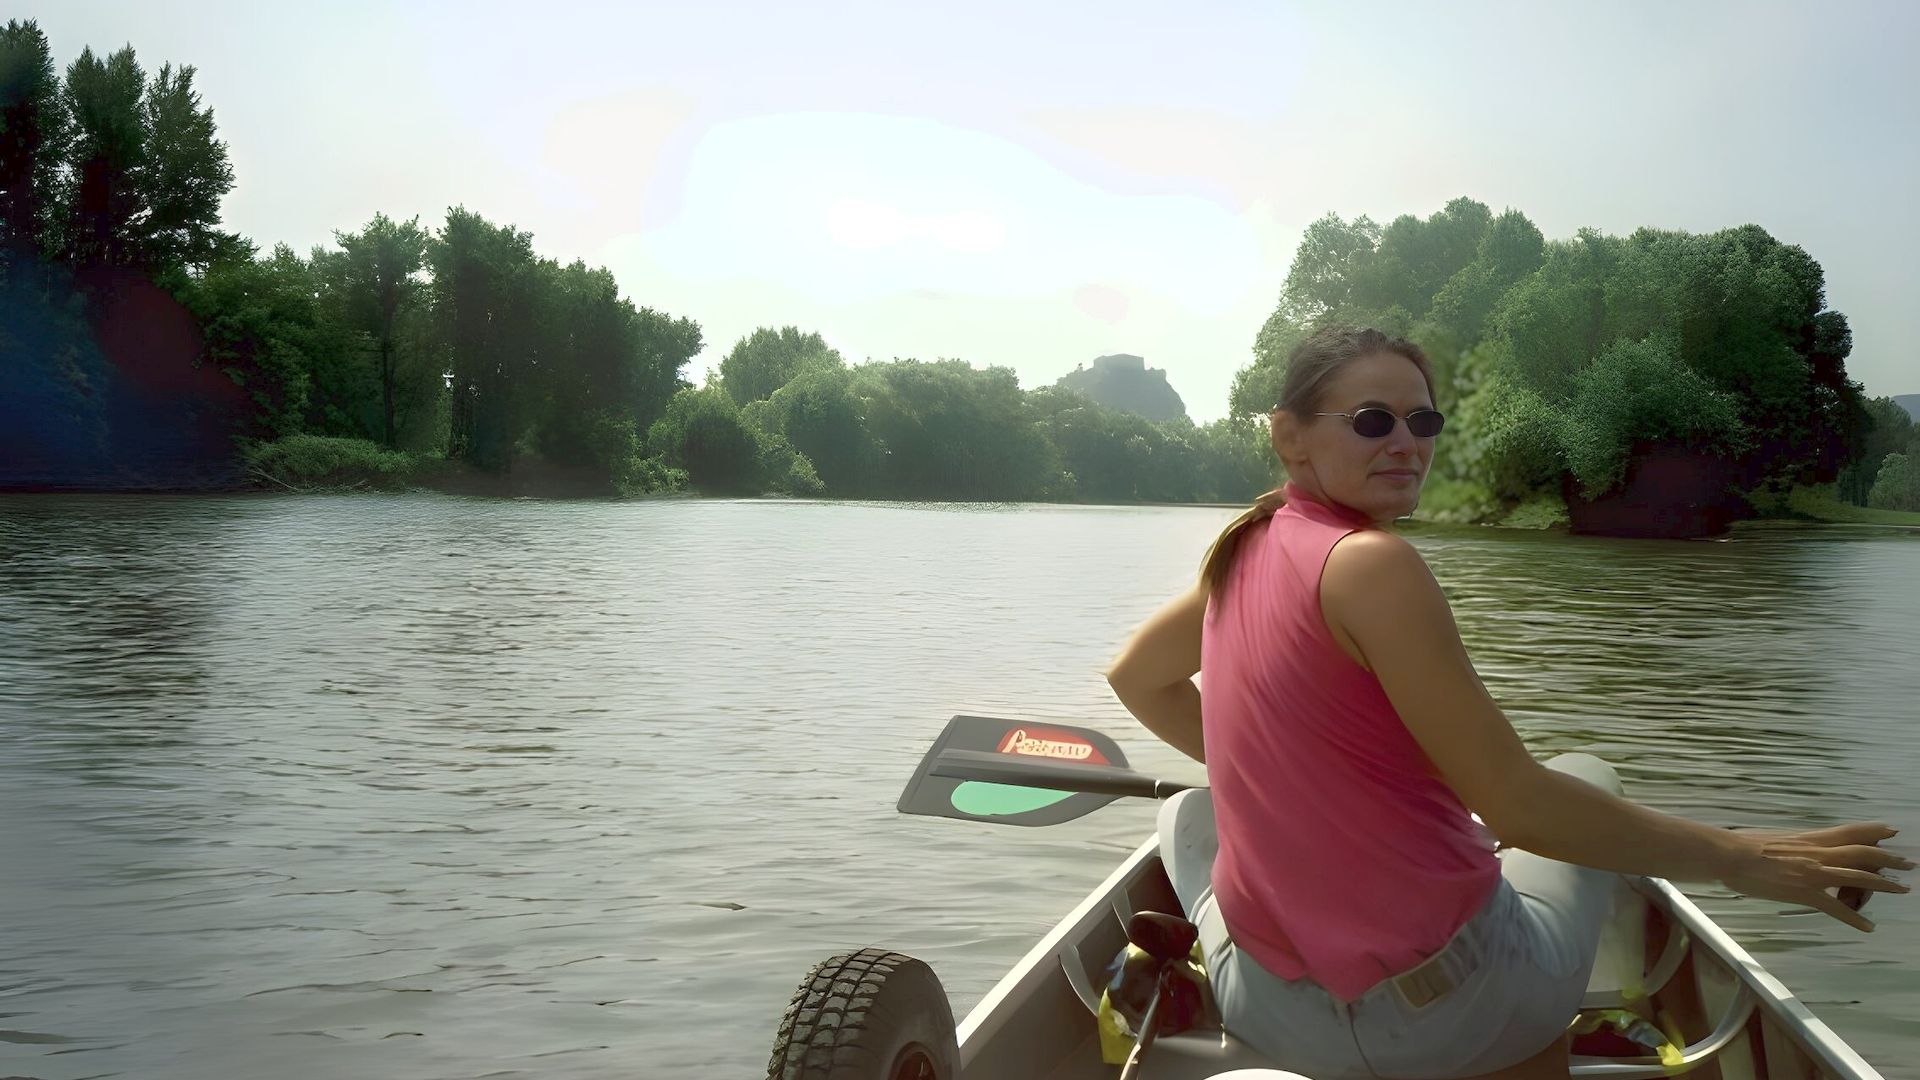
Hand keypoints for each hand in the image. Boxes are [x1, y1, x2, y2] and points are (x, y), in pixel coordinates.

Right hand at [1719, 823, 1912, 930]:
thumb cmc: (1743, 844)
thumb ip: (1793, 845)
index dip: (1873, 830)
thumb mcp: (1775, 838)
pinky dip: (1854, 918)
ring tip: (1904, 889)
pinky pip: (1836, 908)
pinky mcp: (1804, 893)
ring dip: (1884, 883)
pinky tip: (1868, 927)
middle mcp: (1817, 853)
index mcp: (1809, 838)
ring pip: (1858, 876)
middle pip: (1862, 852)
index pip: (1848, 831)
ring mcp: (1813, 873)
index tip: (1891, 831)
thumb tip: (1797, 849)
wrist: (1730, 854)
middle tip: (1909, 863)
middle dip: (1889, 858)